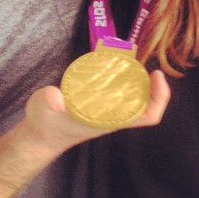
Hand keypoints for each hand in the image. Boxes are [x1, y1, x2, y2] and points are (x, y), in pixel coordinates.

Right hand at [22, 70, 170, 154]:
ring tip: (128, 59)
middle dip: (148, 82)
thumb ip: (50, 101)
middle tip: (141, 60)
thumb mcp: (44, 108)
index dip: (159, 96)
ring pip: (132, 97)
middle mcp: (112, 116)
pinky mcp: (96, 106)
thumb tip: (56, 96)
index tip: (156, 75)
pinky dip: (120, 79)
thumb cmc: (45, 126)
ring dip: (135, 80)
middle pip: (144, 103)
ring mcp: (105, 111)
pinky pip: (118, 93)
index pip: (147, 115)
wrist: (39, 138)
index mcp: (109, 120)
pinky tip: (110, 65)